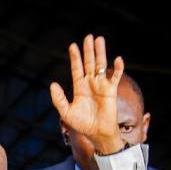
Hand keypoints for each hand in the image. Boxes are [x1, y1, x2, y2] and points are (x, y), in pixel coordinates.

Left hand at [50, 35, 124, 155]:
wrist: (97, 133)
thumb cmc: (81, 124)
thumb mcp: (66, 112)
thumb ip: (59, 99)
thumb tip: (53, 84)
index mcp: (79, 88)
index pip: (77, 69)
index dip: (75, 58)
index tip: (72, 46)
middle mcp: (90, 84)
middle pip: (89, 63)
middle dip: (88, 50)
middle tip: (88, 37)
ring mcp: (101, 86)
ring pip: (101, 65)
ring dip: (101, 53)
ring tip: (100, 40)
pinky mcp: (111, 90)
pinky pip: (115, 77)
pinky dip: (118, 68)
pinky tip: (117, 59)